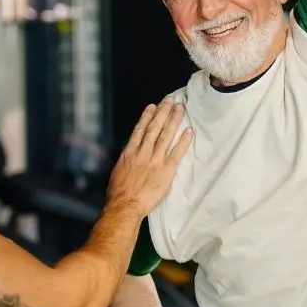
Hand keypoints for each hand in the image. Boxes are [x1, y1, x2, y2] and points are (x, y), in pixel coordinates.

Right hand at [107, 99, 192, 216]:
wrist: (125, 205)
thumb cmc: (118, 192)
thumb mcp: (118, 170)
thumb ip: (127, 159)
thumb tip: (131, 154)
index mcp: (130, 152)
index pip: (140, 130)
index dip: (147, 116)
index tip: (153, 106)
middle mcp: (143, 153)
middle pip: (154, 128)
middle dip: (163, 113)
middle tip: (170, 101)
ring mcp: (155, 160)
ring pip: (166, 136)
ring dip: (174, 120)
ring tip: (180, 109)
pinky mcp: (166, 170)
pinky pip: (177, 153)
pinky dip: (183, 141)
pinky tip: (189, 131)